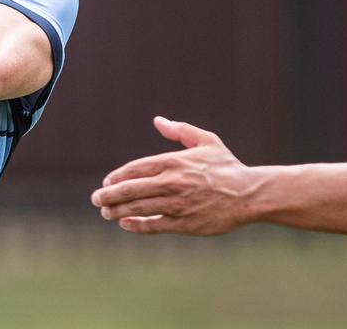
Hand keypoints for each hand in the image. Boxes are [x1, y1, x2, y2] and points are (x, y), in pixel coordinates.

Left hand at [91, 116, 257, 235]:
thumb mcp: (207, 141)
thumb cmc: (227, 166)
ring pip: (139, 208)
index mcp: (175, 161)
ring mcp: (178, 204)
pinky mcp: (184, 224)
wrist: (249, 194)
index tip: (107, 181)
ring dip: (118, 211)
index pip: (136, 168)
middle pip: (131, 189)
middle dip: (109, 195)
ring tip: (106, 213)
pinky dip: (137, 226)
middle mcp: (173, 182)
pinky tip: (125, 224)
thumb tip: (158, 121)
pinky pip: (154, 225)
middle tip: (96, 199)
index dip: (118, 176)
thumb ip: (180, 130)